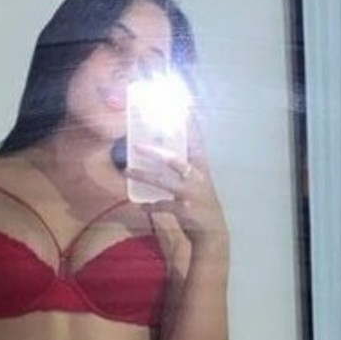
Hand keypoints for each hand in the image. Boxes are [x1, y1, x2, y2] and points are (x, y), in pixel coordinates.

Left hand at [127, 115, 226, 247]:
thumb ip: (183, 167)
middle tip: (137, 145)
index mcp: (201, 167)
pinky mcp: (185, 210)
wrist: (212, 233)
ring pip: (164, 181)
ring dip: (144, 176)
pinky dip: (151, 204)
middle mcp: (198, 177)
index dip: (189, 124)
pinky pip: (163, 205)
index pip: (196, 141)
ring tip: (128, 170)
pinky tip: (141, 204)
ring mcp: (192, 193)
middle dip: (155, 152)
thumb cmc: (201, 204)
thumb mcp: (196, 182)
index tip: (182, 107)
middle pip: (175, 159)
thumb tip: (163, 151)